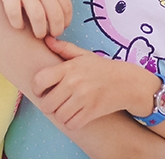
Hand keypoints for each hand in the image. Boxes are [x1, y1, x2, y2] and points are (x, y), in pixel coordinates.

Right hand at [0, 0, 71, 38]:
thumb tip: (55, 7)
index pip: (67, 6)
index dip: (66, 21)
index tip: (60, 27)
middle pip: (55, 15)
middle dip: (54, 30)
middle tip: (48, 35)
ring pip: (38, 17)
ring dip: (39, 30)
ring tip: (35, 34)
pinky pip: (14, 13)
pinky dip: (17, 23)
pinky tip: (17, 24)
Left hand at [33, 36, 158, 129]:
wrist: (127, 82)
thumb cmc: (102, 68)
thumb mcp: (84, 55)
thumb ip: (64, 48)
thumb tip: (47, 39)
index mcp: (69, 68)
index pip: (40, 80)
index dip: (37, 88)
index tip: (43, 90)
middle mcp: (74, 83)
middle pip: (47, 103)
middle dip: (49, 105)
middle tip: (56, 102)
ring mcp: (83, 98)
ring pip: (58, 116)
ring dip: (61, 115)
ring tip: (67, 108)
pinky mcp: (92, 112)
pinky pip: (72, 124)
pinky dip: (72, 123)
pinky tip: (77, 115)